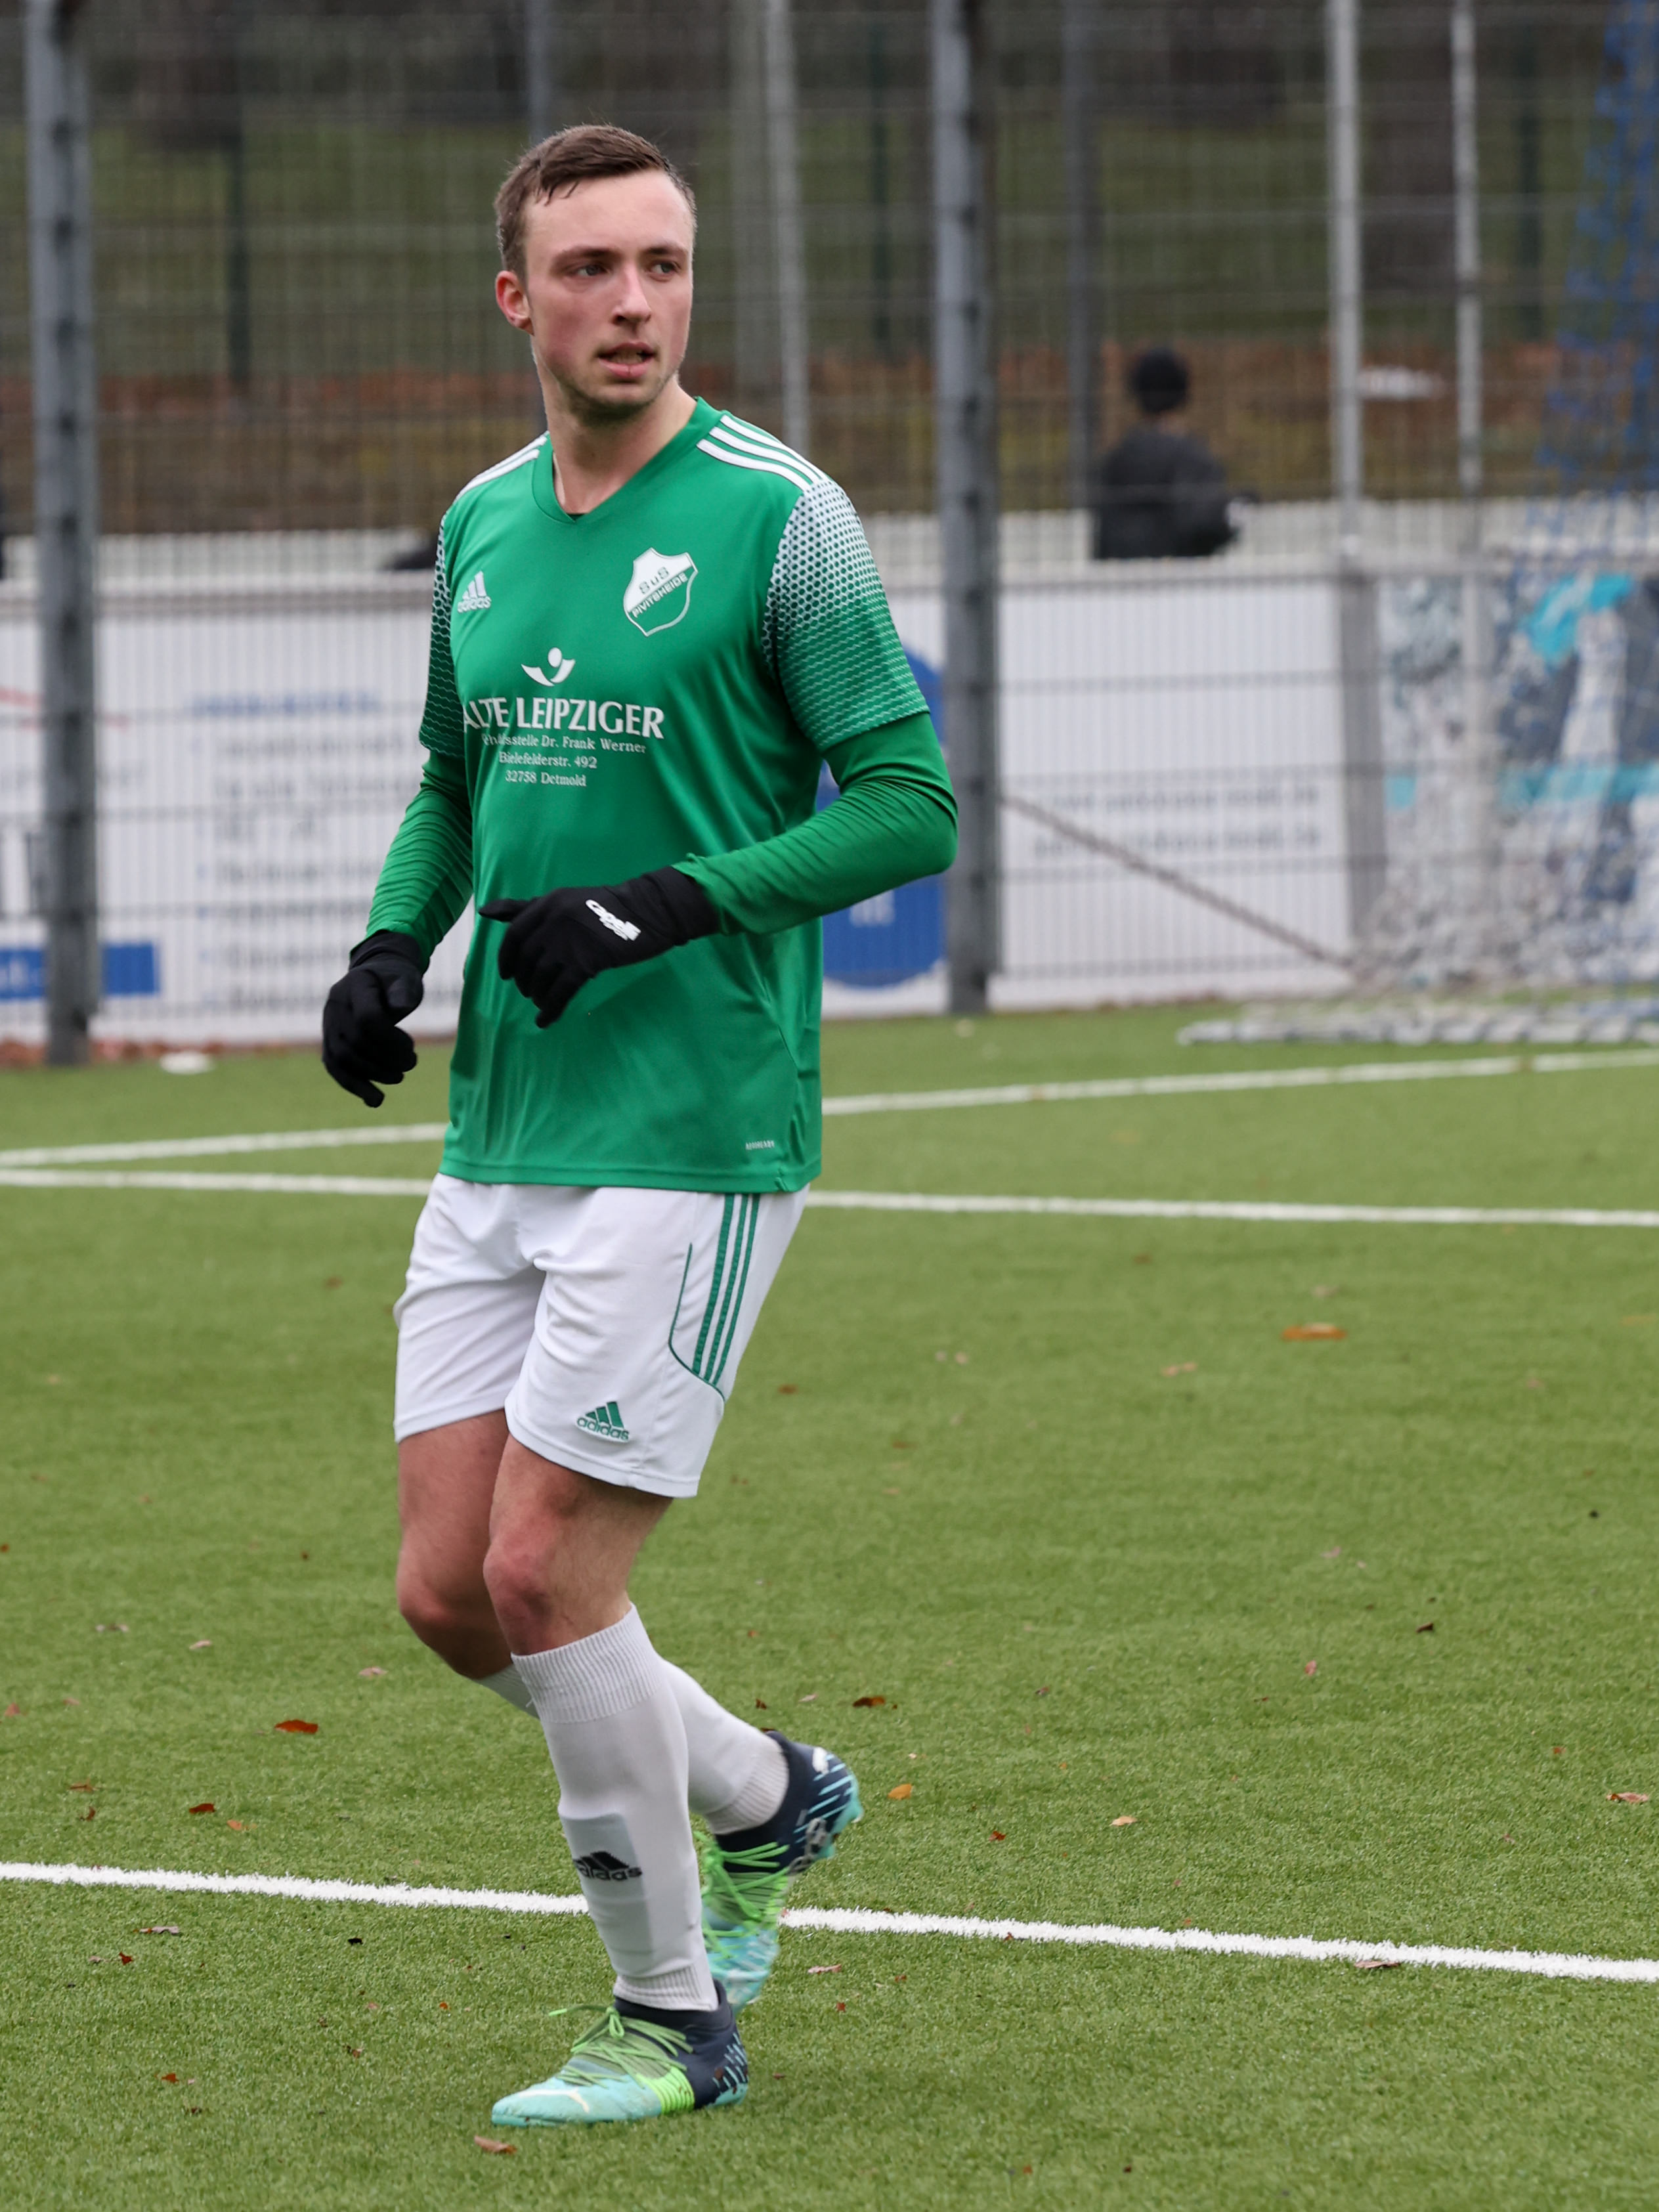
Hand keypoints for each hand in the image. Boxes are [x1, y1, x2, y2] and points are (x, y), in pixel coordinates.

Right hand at [321, 931, 425, 1106]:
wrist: (377, 979)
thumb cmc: (396, 980)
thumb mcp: (406, 978)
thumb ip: (404, 991)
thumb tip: (401, 1007)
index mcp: (354, 985)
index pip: (366, 1019)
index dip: (390, 1040)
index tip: (412, 1047)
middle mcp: (335, 1005)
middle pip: (353, 1043)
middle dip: (384, 1060)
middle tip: (411, 1063)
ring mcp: (328, 1025)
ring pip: (340, 1060)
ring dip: (371, 1076)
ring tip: (399, 1078)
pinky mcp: (330, 1043)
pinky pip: (335, 1068)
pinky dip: (355, 1086)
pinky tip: (375, 1101)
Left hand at [481, 867, 716, 1026]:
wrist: (646, 912)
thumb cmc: (604, 907)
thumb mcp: (562, 900)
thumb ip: (523, 907)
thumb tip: (484, 910)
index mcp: (547, 903)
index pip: (514, 935)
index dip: (506, 958)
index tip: (506, 975)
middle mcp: (554, 921)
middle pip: (526, 960)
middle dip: (524, 981)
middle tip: (529, 991)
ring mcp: (570, 942)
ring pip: (541, 978)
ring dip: (537, 995)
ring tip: (541, 1002)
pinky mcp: (587, 962)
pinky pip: (560, 992)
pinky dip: (551, 1009)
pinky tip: (546, 1020)